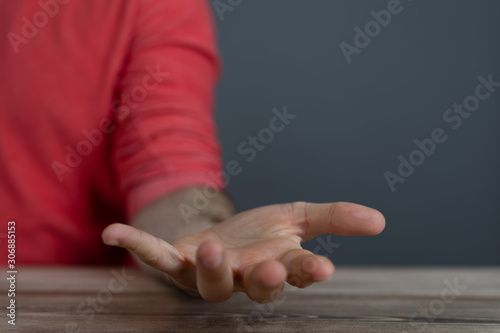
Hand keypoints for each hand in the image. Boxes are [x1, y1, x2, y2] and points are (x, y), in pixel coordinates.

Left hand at [102, 201, 384, 302]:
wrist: (222, 236)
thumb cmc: (261, 234)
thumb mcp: (297, 216)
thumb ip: (335, 218)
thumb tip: (381, 220)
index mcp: (275, 266)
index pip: (298, 273)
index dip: (308, 271)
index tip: (324, 267)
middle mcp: (242, 277)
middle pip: (255, 284)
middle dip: (265, 278)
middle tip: (271, 267)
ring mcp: (207, 274)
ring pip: (210, 281)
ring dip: (211, 268)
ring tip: (211, 248)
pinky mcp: (176, 262)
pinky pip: (156, 257)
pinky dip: (137, 245)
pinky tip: (114, 231)